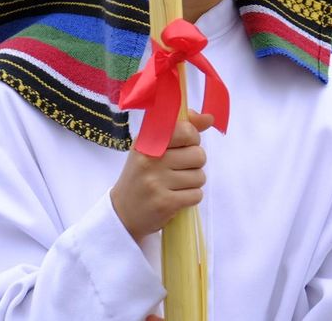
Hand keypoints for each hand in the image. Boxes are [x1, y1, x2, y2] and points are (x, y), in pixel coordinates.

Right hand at [110, 110, 211, 242]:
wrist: (122, 213)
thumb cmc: (141, 176)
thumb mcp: (152, 148)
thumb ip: (180, 130)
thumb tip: (209, 118)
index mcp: (147, 142)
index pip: (186, 131)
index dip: (193, 138)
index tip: (184, 145)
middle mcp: (150, 160)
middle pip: (198, 155)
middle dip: (194, 164)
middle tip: (178, 169)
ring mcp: (156, 182)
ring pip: (200, 176)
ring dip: (193, 183)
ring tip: (175, 185)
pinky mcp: (165, 203)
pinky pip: (196, 195)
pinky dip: (190, 197)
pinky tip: (176, 197)